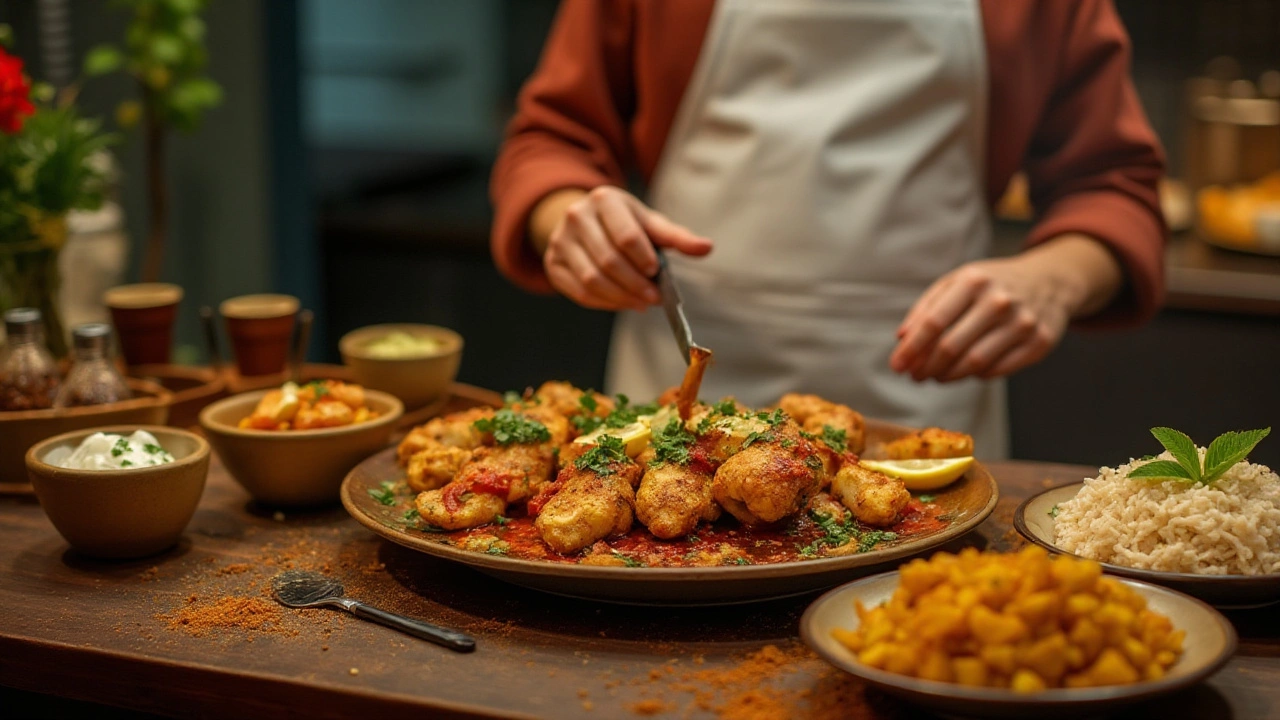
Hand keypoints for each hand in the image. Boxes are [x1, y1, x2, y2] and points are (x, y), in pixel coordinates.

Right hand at [534, 186, 712, 311]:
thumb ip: (677, 237)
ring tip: (641, 303)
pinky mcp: (553, 263)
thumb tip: (706, 248)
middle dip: (635, 284)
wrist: (583, 221)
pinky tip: (622, 302)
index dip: (643, 259)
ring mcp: (560, 240)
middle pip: (609, 260)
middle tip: (654, 298)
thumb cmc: (623, 223)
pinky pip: (578, 291)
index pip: (625, 235)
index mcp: (604, 199)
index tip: (656, 273)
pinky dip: (603, 303)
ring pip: (591, 279)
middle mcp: (576, 216)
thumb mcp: (649, 223)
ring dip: (621, 297)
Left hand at [889, 235, 1121, 381]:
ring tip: (937, 376)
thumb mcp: (958, 282)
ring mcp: (1022, 322)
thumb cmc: (992, 284)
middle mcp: (999, 300)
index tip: (897, 366)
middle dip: (927, 367)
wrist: (1050, 280)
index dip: (911, 349)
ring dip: (948, 376)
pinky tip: (968, 371)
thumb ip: (927, 307)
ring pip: (974, 363)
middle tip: (916, 376)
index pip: (933, 322)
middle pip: (951, 346)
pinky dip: (976, 376)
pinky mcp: (1039, 342)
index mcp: (973, 281)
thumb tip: (902, 339)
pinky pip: (997, 371)